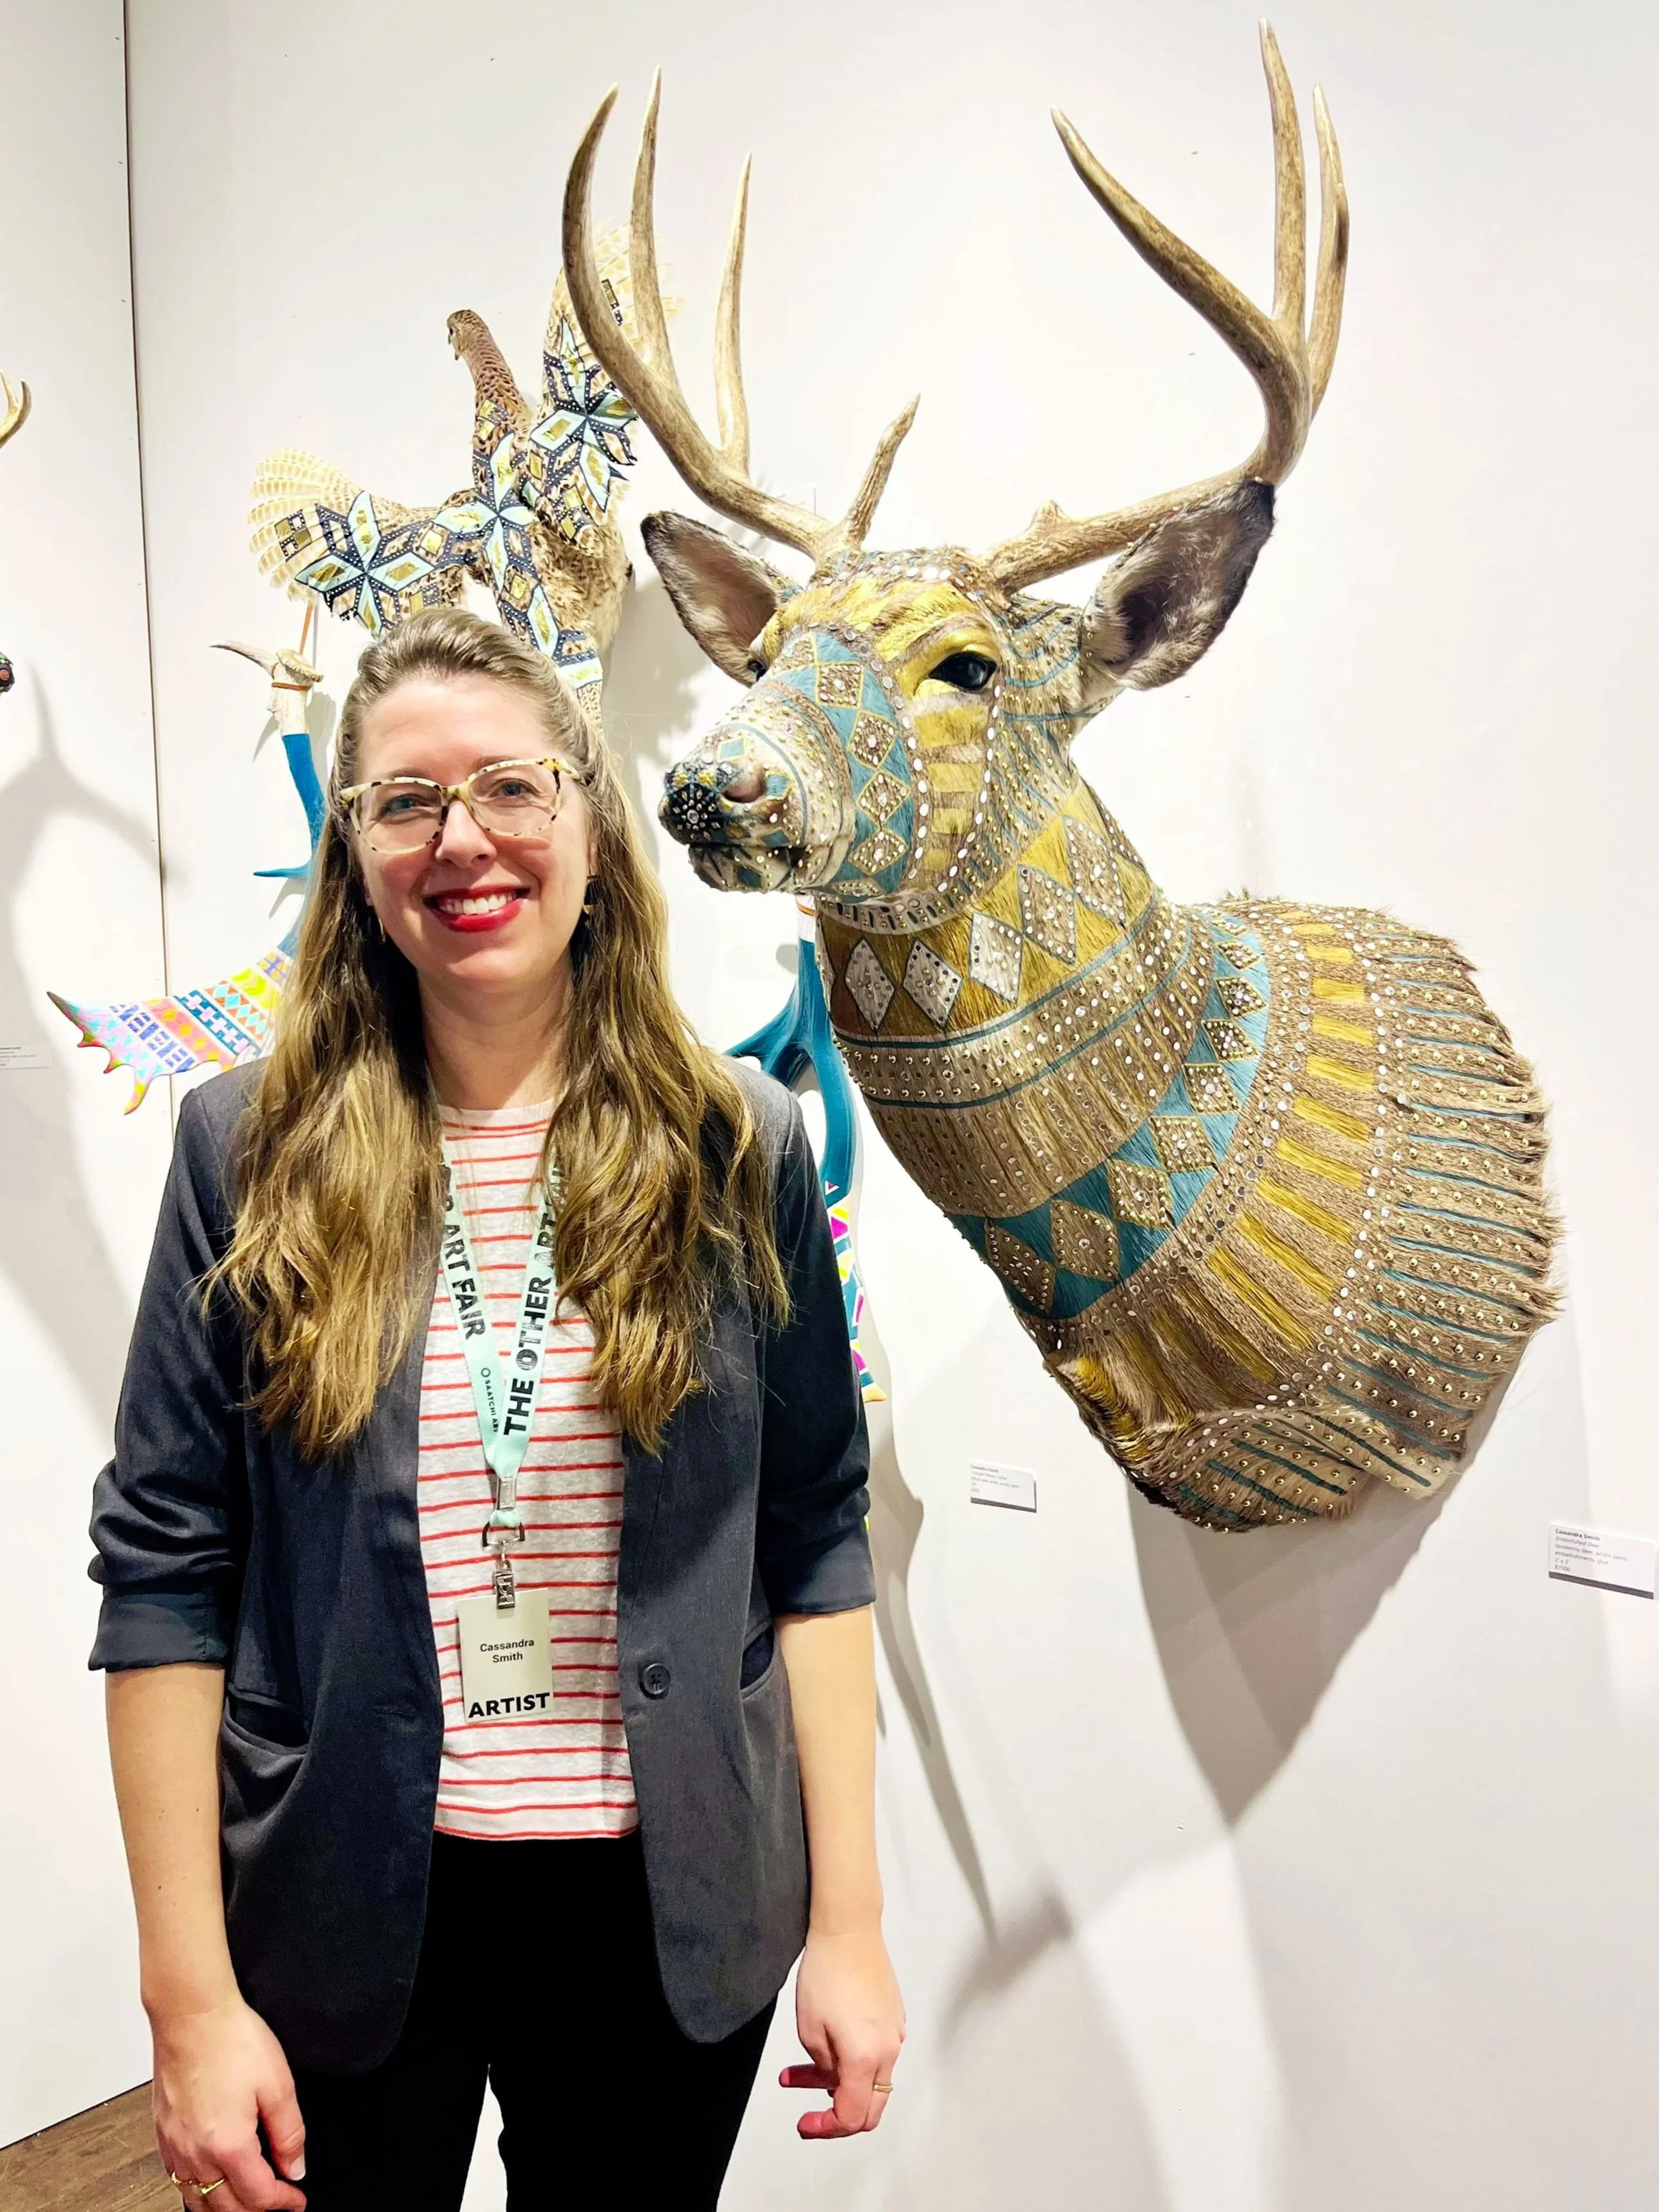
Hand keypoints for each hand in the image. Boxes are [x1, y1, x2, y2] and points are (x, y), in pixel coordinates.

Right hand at [151, 1994, 306, 2210]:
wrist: (191, 2015)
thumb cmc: (231, 2040)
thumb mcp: (278, 2085)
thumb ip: (289, 2133)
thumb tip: (295, 2167)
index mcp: (228, 2146)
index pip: (259, 2196)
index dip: (283, 2203)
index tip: (297, 2200)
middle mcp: (196, 2155)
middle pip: (226, 2209)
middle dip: (256, 2211)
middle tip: (277, 2202)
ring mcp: (174, 2147)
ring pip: (198, 2202)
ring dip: (225, 2208)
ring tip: (248, 2199)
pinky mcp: (163, 2135)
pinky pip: (179, 2181)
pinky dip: (199, 2191)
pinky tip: (213, 2179)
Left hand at [782, 1924, 904, 2138]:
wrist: (849, 1930)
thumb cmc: (827, 1973)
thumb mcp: (810, 2030)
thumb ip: (822, 2067)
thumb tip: (831, 2079)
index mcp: (866, 2058)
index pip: (852, 2116)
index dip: (826, 2127)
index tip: (805, 2123)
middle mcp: (888, 2050)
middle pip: (871, 2108)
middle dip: (839, 2117)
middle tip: (810, 2112)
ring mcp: (895, 2033)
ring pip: (871, 2079)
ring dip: (839, 2084)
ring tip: (798, 2072)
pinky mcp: (893, 2017)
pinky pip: (876, 2053)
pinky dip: (853, 2061)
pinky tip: (826, 2047)